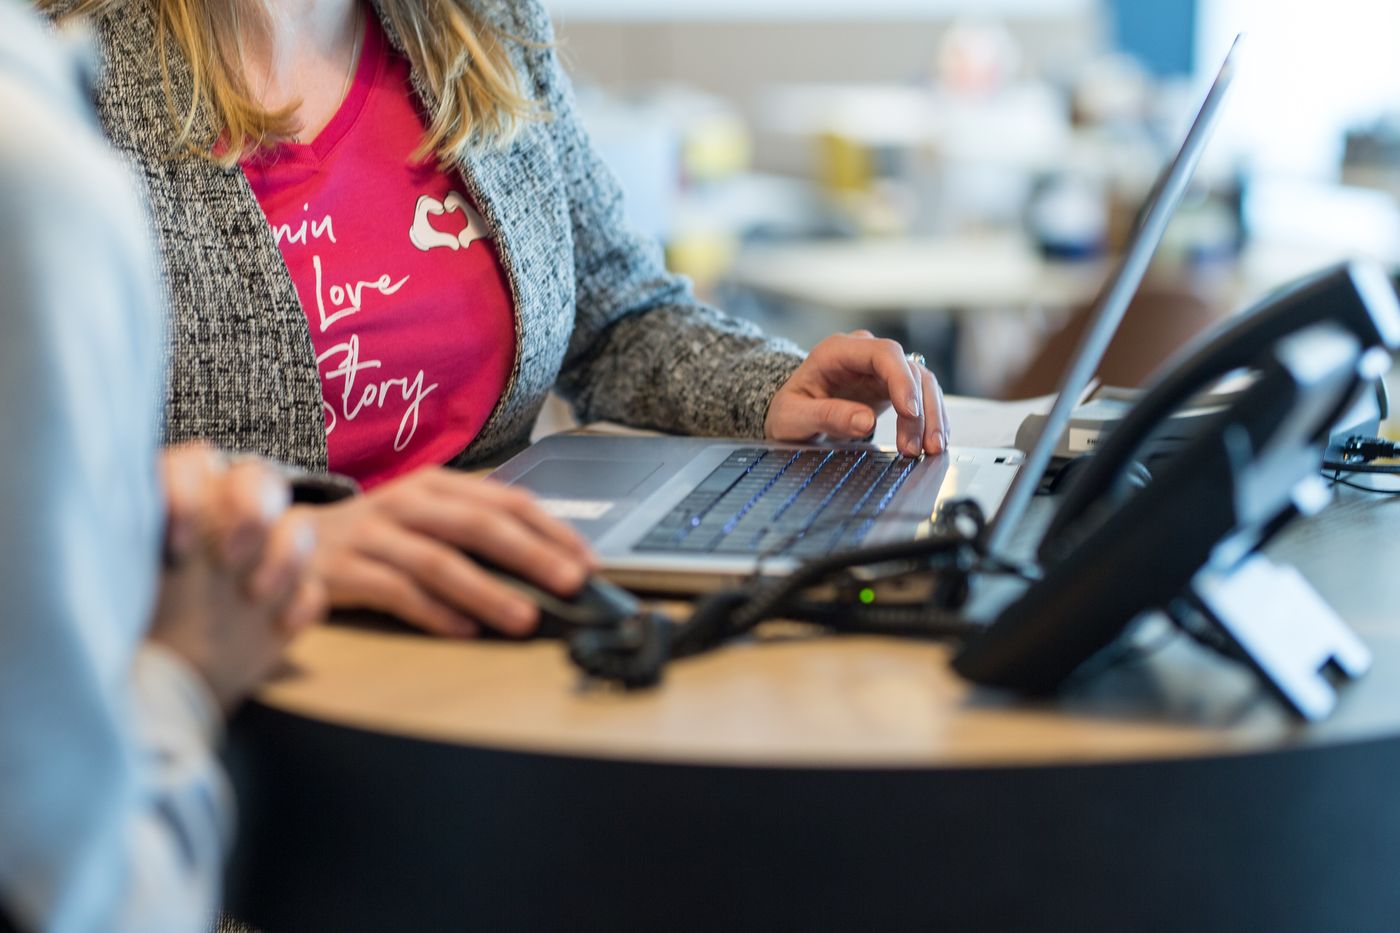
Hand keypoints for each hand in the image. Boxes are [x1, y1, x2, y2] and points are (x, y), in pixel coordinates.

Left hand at [148, 444, 323, 710]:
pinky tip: (279, 626)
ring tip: (253, 597)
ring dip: (285, 555)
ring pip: (300, 523)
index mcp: (181, 502)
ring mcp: (263, 558)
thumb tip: (127, 517)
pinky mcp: (290, 597)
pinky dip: (302, 602)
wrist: (160, 688)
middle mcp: (226, 520)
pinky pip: (315, 585)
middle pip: (261, 478)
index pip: (196, 464)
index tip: (176, 548)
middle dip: (253, 512)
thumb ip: (129, 540)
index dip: (192, 494)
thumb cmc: (129, 626)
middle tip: (230, 561)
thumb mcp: (117, 579)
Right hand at [291, 468, 597, 637]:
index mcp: (436, 485)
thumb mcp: (426, 519)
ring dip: (488, 592)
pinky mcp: (343, 570)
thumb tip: (548, 572)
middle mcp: (407, 502)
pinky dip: (434, 613)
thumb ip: (477, 535)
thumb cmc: (376, 537)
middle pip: (479, 526)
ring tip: (525, 618)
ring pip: (439, 561)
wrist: (285, 543)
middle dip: (532, 555)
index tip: (588, 562)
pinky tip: (464, 632)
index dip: (551, 530)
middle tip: (571, 584)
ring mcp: (373, 535)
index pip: (506, 500)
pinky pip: (396, 592)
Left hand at [764, 330, 949, 455]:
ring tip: (930, 449)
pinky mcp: (890, 387)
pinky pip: (920, 397)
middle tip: (918, 447)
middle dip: (921, 409)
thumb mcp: (794, 417)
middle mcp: (865, 354)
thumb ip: (827, 416)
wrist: (791, 413)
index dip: (902, 381)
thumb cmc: (788, 410)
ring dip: (931, 416)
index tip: (910, 412)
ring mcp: (880, 369)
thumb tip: (866, 421)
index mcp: (838, 351)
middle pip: (909, 370)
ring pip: (922, 383)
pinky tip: (933, 441)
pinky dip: (930, 419)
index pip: (885, 353)